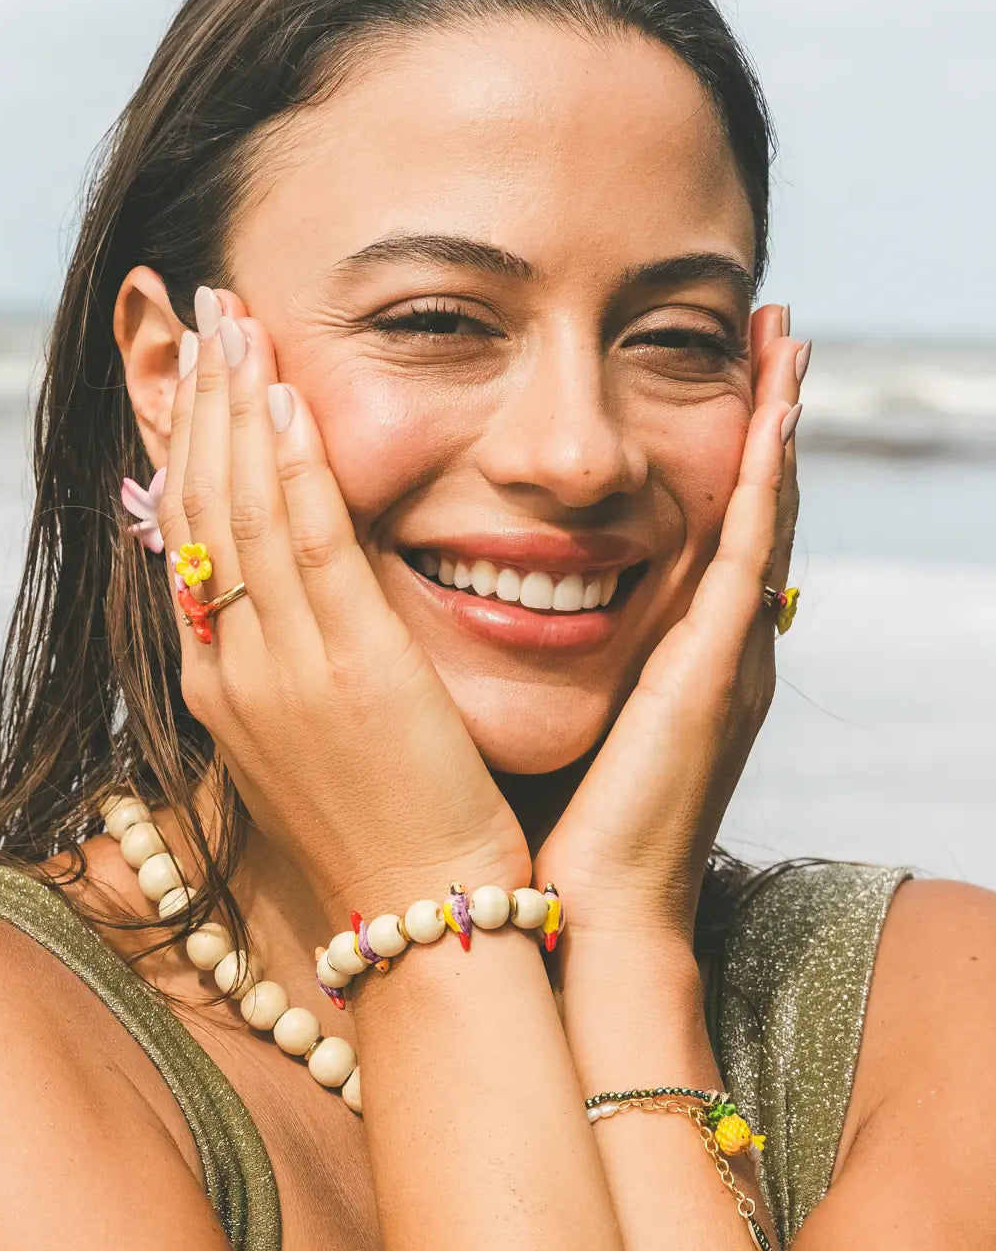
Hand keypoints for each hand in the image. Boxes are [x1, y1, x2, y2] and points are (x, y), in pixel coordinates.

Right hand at [157, 289, 529, 925]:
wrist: (426, 916)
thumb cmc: (385, 831)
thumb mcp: (311, 742)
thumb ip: (292, 664)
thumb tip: (290, 604)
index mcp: (222, 686)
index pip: (187, 539)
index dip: (186, 445)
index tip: (197, 375)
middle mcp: (232, 668)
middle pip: (199, 506)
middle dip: (201, 400)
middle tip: (206, 310)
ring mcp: (282, 668)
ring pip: (241, 509)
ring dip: (237, 405)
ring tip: (236, 320)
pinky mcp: (351, 667)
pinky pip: (307, 546)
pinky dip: (289, 468)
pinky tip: (286, 400)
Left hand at [534, 304, 804, 948]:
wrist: (582, 924)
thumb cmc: (545, 836)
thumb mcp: (546, 722)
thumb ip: (531, 663)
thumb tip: (461, 611)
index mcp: (668, 659)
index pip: (697, 530)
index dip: (711, 451)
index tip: (710, 369)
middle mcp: (709, 649)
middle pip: (742, 506)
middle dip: (760, 415)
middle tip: (771, 325)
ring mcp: (721, 659)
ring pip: (759, 513)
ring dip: (777, 422)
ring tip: (788, 335)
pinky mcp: (712, 675)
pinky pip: (749, 556)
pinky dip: (768, 480)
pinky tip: (777, 412)